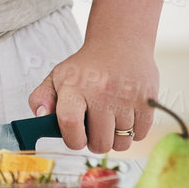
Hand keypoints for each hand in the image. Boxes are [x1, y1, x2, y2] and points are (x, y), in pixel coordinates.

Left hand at [27, 36, 157, 153]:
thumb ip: (41, 98)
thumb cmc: (86, 67)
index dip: (72, 139)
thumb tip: (41, 117)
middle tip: (94, 129)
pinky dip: (133, 132)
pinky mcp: (147, 101)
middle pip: (99, 143)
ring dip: (115, 139)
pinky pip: (140, 136)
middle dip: (95, 142)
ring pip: (121, 144)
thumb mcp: (58, 76)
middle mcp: (101, 93)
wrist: (120, 43)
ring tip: (110, 120)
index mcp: (74, 87)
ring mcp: (126, 98)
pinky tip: (125, 115)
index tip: (75, 137)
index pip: (69, 123)